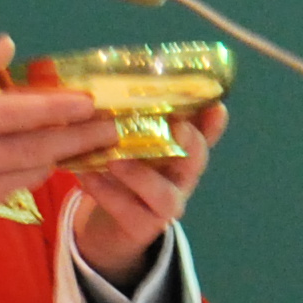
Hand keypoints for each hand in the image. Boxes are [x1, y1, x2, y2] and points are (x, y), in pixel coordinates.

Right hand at [0, 37, 114, 227]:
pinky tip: (59, 157)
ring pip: (35, 168)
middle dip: (80, 135)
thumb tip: (9, 43)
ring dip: (68, 153)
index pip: (15, 113)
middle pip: (36, 145)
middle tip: (113, 125)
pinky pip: (22, 186)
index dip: (56, 108)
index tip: (89, 101)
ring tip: (99, 140)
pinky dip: (42, 169)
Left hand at [71, 103, 225, 284]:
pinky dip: (106, 193)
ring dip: (140, 175)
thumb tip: (129, 75)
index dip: (213, 123)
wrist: (109, 224)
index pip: (205, 134)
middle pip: (196, 162)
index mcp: (181, 153)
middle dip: (188, 144)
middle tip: (176, 127)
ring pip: (164, 194)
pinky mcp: (142, 227)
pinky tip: (86, 176)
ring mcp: (165, 206)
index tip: (216, 107)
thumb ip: (134, 115)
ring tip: (114, 160)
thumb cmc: (124, 170)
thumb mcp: (130, 140)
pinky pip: (127, 212)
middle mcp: (180, 179)